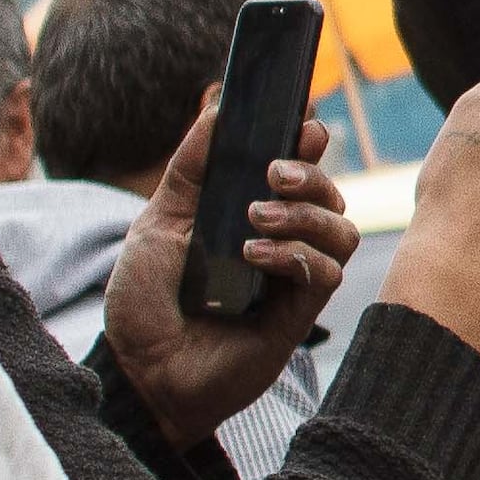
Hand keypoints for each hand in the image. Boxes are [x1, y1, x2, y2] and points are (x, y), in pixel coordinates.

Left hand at [100, 91, 357, 449]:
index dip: (306, 141)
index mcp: (246, 213)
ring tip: (257, 219)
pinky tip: (255, 256)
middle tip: (273, 173)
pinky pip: (326, 271)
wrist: (140, 372)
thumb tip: (218, 108)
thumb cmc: (145, 301)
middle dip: (311, 172)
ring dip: (305, 213)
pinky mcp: (299, 313)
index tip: (302, 120)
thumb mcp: (158, 222)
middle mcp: (279, 240)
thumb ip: (192, 168)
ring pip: (340, 227)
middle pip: (328, 191)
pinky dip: (296, 255)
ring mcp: (292, 277)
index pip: (295, 167)